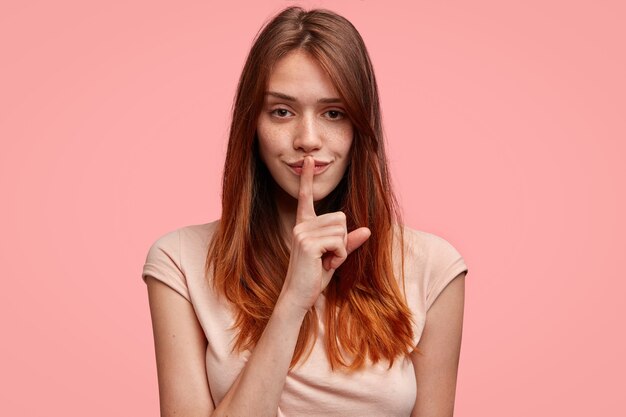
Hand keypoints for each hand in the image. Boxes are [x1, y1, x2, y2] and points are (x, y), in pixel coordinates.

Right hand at [279, 156, 370, 312]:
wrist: (299, 296)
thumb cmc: (315, 277)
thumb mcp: (335, 257)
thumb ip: (349, 242)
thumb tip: (368, 231)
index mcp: (305, 225)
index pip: (306, 198)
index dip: (308, 179)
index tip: (309, 161)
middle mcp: (302, 226)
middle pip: (341, 218)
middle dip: (343, 239)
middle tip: (328, 256)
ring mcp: (303, 233)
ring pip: (342, 230)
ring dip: (342, 249)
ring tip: (326, 261)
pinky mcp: (308, 243)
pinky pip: (339, 242)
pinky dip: (339, 256)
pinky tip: (325, 264)